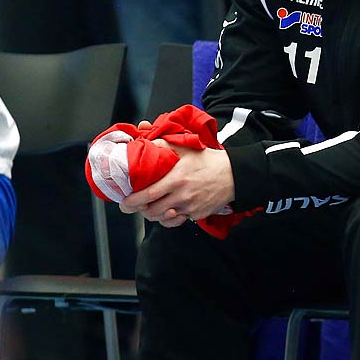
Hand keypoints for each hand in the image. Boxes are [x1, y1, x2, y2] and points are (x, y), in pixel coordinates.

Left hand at [119, 145, 234, 224]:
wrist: (235, 174)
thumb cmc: (210, 160)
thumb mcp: (186, 147)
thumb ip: (163, 144)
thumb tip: (144, 138)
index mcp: (177, 179)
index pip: (148, 195)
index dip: (132, 201)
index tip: (124, 202)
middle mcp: (183, 196)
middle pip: (153, 211)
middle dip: (140, 210)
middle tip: (135, 205)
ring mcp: (191, 207)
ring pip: (164, 218)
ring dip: (155, 214)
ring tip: (152, 207)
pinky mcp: (198, 214)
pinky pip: (179, 220)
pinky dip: (171, 217)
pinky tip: (170, 209)